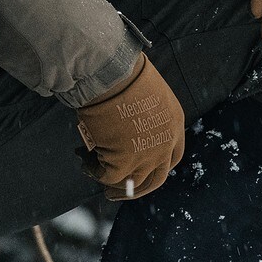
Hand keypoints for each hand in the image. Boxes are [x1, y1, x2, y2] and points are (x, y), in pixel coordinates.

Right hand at [74, 55, 184, 200]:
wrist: (111, 73)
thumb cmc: (123, 72)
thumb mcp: (147, 92)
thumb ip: (144, 114)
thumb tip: (126, 127)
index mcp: (174, 123)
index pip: (173, 156)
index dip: (158, 166)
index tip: (145, 169)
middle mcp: (165, 143)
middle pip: (156, 178)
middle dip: (139, 187)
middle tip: (122, 189)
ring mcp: (146, 155)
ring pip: (133, 183)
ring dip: (117, 187)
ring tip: (103, 185)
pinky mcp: (124, 161)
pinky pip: (109, 176)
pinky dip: (95, 172)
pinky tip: (86, 164)